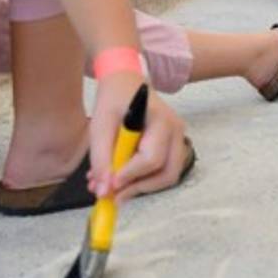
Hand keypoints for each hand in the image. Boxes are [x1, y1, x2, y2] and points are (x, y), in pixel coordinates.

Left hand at [88, 71, 188, 202]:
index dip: (130, 175)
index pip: (152, 158)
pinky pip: (162, 170)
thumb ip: (101, 160)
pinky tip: (120, 177)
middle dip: (140, 188)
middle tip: (114, 195)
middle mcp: (176, 130)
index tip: (109, 186)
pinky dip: (143, 179)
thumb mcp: (100, 126)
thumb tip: (103, 191)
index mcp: (161, 120)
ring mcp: (177, 138)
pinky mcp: (172, 145)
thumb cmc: (113, 99)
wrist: (125, 82)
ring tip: (111, 187)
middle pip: (168, 172)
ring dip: (141, 186)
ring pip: (167, 175)